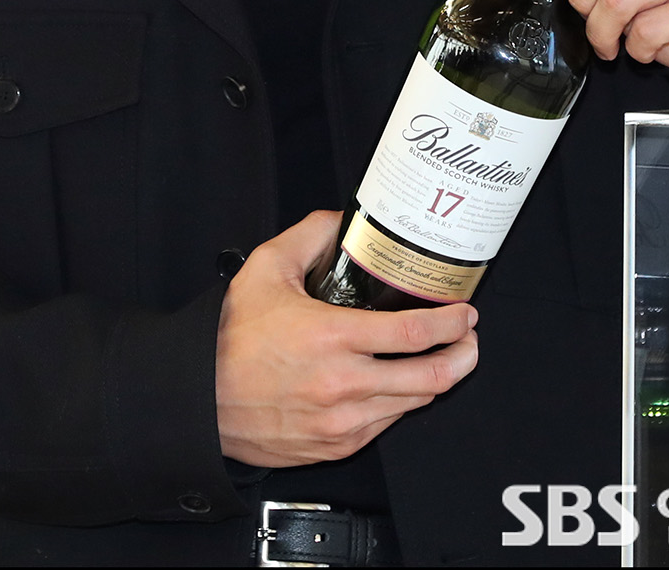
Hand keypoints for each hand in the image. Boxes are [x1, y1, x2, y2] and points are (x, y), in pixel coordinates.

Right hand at [216, 211, 478, 466]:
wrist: (198, 398)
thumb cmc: (229, 339)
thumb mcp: (266, 269)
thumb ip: (309, 235)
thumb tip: (341, 221)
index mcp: (333, 338)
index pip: (413, 335)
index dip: (450, 324)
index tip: (464, 314)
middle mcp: (344, 386)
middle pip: (429, 379)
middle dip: (462, 358)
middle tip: (470, 341)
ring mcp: (342, 423)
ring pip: (411, 405)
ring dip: (436, 383)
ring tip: (445, 362)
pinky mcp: (335, 446)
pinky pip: (384, 426)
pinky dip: (400, 405)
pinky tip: (400, 387)